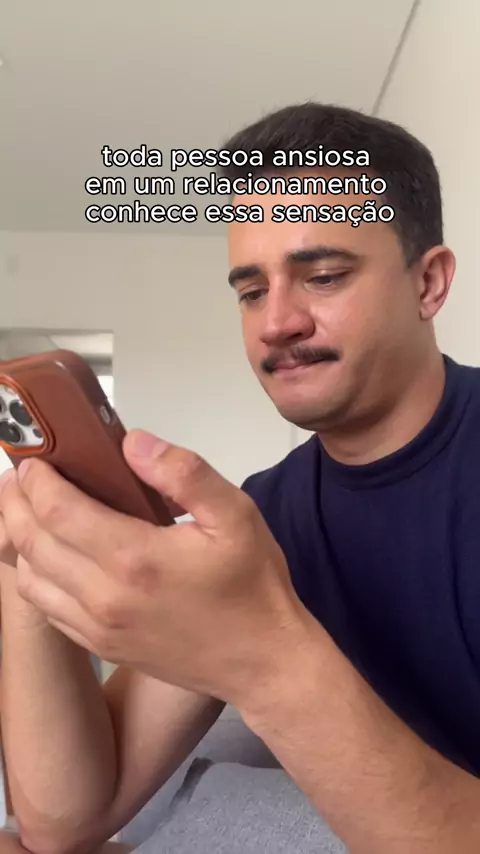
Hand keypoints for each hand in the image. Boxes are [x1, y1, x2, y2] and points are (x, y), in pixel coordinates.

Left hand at [0, 431, 302, 703]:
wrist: (262, 661)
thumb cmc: (252, 585)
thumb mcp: (235, 515)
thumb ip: (184, 473)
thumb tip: (132, 443)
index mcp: (135, 559)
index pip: (56, 510)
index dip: (36, 479)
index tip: (35, 458)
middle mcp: (105, 597)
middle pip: (31, 541)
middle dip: (16, 502)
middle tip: (21, 476)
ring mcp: (99, 627)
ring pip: (29, 578)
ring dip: (20, 539)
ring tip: (30, 510)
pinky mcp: (102, 646)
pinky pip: (46, 609)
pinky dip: (35, 576)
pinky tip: (51, 555)